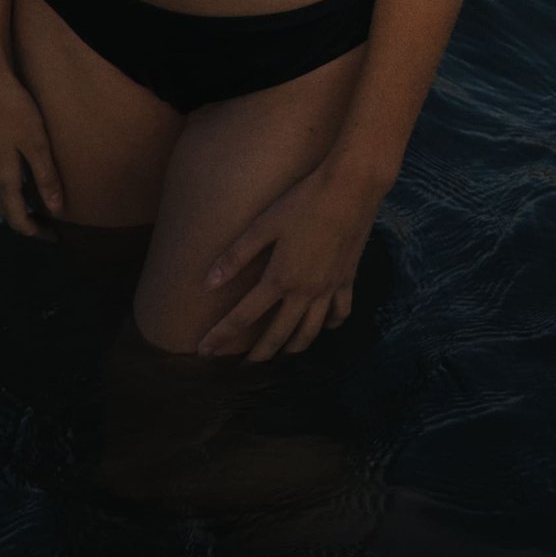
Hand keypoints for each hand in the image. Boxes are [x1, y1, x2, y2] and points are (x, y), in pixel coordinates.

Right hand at [0, 62, 64, 236]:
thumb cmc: (14, 109)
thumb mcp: (37, 144)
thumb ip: (46, 178)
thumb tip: (56, 210)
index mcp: (1, 179)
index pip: (17, 220)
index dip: (35, 233)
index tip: (54, 237)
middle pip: (4, 211)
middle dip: (25, 222)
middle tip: (48, 225)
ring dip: (14, 205)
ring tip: (37, 204)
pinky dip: (6, 189)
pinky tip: (20, 178)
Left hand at [196, 162, 377, 360]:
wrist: (351, 189)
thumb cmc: (303, 201)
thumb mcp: (263, 225)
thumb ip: (236, 256)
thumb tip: (207, 283)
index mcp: (279, 279)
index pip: (243, 316)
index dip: (221, 335)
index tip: (204, 351)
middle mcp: (305, 292)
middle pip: (278, 334)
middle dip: (260, 354)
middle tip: (246, 367)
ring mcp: (329, 289)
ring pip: (311, 331)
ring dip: (294, 347)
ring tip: (282, 354)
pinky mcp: (347, 280)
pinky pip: (339, 313)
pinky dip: (330, 325)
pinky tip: (324, 327)